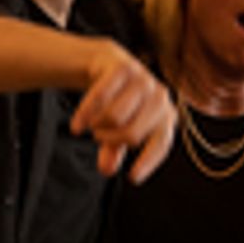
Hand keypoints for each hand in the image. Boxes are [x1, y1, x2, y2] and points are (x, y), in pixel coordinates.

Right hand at [69, 40, 175, 183]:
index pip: (162, 143)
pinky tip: (78, 124)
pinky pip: (100, 98)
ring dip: (98, 125)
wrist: (108, 65)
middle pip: (131, 134)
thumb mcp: (119, 130)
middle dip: (110, 140)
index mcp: (166, 116)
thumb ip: (114, 151)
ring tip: (95, 122)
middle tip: (99, 136)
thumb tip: (107, 170)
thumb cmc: (120, 101)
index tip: (133, 177)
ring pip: (114, 117)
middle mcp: (159, 98)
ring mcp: (143, 80)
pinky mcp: (123, 67)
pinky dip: (85, 113)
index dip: (148, 161)